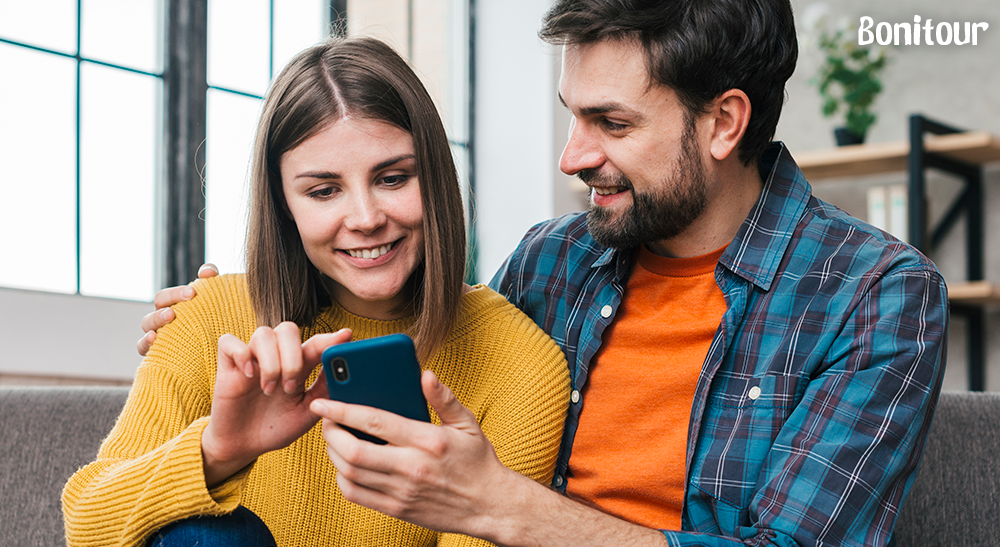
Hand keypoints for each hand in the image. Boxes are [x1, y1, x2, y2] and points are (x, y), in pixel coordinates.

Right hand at [137, 263, 218, 355]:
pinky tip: (153, 338)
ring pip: (147, 324)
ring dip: (156, 318)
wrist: (214, 354)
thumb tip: (208, 271)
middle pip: (158, 304)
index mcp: (173, 306)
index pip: (167, 295)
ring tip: (170, 315)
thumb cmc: (211, 324)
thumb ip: (211, 282)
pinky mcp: (157, 352)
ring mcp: (158, 335)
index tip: (192, 292)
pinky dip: (145, 342)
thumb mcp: (214, 302)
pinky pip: (143, 347)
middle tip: (186, 299)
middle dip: (169, 300)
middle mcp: (163, 319)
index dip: (176, 292)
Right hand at [201, 324, 351, 486]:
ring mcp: (251, 359)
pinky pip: (229, 341)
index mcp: (298, 365)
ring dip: (271, 361)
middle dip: (293, 357)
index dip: (330, 338)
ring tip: (270, 390)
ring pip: (263, 333)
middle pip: (288, 329)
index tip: (346, 336)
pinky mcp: (227, 366)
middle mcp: (275, 357)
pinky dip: (240, 354)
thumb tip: (345, 373)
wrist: (245, 446)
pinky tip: (249, 375)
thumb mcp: (307, 412)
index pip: (315, 343)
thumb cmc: (277, 427)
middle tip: (291, 387)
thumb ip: (325, 391)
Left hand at [310, 371, 511, 536]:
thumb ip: (444, 398)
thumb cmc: (477, 461)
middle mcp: (411, 467)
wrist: (490, 506)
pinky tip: (346, 466)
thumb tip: (425, 374)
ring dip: (333, 455)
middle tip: (326, 421)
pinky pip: (357, 495)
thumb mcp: (467, 423)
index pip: (374, 422)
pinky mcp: (397, 509)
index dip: (342, 410)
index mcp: (426, 441)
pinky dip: (343, 479)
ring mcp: (401, 492)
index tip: (323, 402)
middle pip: (352, 451)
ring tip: (334, 439)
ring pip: (350, 473)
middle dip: (330, 433)